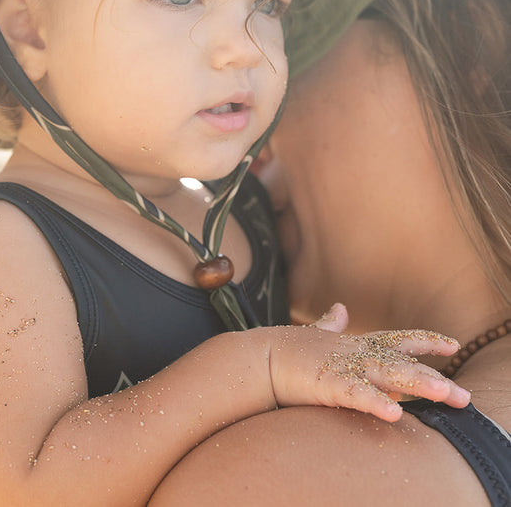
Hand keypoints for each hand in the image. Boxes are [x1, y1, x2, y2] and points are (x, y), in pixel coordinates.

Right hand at [264, 305, 470, 421]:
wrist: (259, 358)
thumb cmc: (287, 349)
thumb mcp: (316, 335)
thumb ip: (332, 324)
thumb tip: (340, 309)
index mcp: (355, 343)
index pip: (397, 339)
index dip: (426, 342)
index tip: (452, 345)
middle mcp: (355, 352)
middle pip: (403, 363)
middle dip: (435, 378)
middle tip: (464, 396)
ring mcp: (343, 366)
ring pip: (389, 375)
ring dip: (419, 385)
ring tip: (446, 394)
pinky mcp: (328, 383)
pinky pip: (357, 394)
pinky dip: (376, 402)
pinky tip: (396, 413)